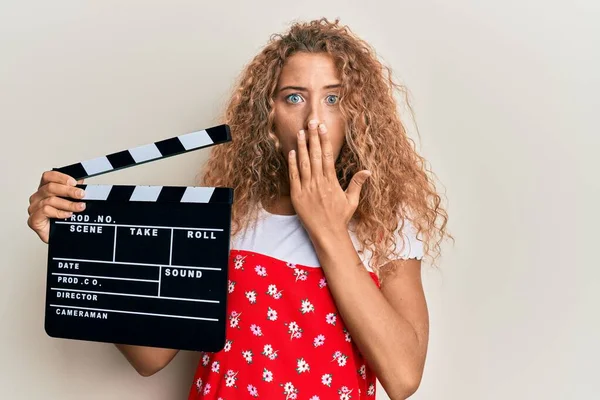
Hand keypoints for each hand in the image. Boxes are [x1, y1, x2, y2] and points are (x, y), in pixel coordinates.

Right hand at [27, 170, 85, 242]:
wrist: (61, 238)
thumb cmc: (63, 219)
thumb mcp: (72, 202)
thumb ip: (74, 190)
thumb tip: (82, 182)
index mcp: (45, 190)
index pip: (48, 177)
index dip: (61, 177)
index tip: (74, 182)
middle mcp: (38, 197)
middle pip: (50, 187)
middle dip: (69, 191)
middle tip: (81, 195)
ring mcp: (34, 208)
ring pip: (50, 200)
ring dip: (68, 204)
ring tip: (79, 207)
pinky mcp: (33, 219)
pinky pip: (45, 211)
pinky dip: (59, 212)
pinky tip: (68, 215)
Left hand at [287, 120, 370, 239]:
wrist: (327, 234)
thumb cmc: (340, 218)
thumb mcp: (351, 201)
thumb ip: (357, 184)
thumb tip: (367, 171)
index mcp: (332, 182)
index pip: (327, 156)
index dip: (324, 141)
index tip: (323, 128)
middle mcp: (319, 183)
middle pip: (315, 155)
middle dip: (313, 137)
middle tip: (311, 122)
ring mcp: (307, 188)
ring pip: (303, 163)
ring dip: (302, 147)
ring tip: (301, 132)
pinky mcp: (297, 195)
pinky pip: (294, 176)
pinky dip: (292, 163)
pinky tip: (291, 152)